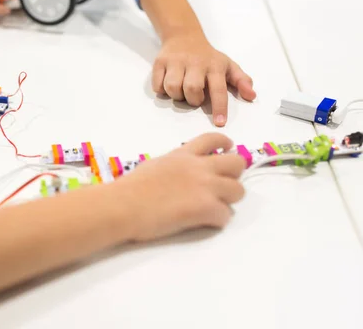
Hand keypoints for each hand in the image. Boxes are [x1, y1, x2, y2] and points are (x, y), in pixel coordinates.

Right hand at [114, 133, 245, 241]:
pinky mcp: (206, 208)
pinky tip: (203, 222)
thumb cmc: (129, 188)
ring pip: (238, 190)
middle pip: (236, 163)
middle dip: (234, 175)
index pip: (213, 139)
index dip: (225, 144)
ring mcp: (204, 186)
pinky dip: (217, 220)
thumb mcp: (154, 166)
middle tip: (222, 186)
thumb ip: (173, 166)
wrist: (124, 204)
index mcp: (182, 154)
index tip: (227, 149)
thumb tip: (179, 175)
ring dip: (228, 200)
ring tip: (212, 208)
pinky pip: (226, 215)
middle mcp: (198, 166)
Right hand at [152, 33, 255, 126]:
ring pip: (173, 88)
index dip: (219, 107)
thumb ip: (241, 81)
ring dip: (177, 96)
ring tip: (181, 90)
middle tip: (195, 96)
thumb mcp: (228, 65)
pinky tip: (169, 83)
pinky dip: (162, 90)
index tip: (219, 123)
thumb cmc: (208, 57)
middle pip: (192, 89)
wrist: (183, 36)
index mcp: (214, 66)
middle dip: (193, 99)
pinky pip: (158, 85)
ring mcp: (176, 61)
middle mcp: (195, 63)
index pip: (218, 89)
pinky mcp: (160, 62)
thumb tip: (251, 96)